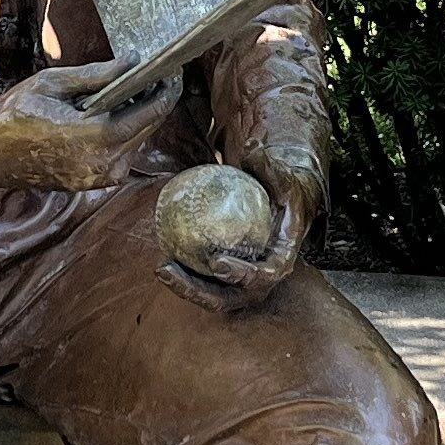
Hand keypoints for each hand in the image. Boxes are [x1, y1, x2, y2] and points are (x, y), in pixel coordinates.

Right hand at [0, 63, 179, 196]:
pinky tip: (113, 114)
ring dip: (138, 117)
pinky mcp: (92, 184)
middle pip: (148, 128)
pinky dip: (122, 134)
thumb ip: (97, 75)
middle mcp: (104, 163)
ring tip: (134, 89)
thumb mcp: (54, 84)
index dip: (167, 89)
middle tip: (159, 74)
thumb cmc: (15, 113)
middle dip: (156, 101)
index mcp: (98, 137)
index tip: (174, 69)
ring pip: (136, 142)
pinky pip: (120, 155)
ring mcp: (99, 179)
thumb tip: (133, 62)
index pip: (152, 112)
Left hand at [164, 146, 317, 314]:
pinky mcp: (226, 281)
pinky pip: (202, 281)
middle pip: (228, 297)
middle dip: (196, 291)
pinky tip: (162, 256)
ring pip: (210, 295)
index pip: (265, 275)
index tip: (217, 263)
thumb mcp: (284, 178)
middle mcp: (261, 280)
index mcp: (280, 261)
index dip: (242, 275)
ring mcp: (242, 285)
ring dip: (183, 287)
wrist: (284, 210)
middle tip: (168, 270)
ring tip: (160, 268)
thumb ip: (269, 166)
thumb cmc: (284, 193)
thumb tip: (252, 148)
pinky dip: (183, 275)